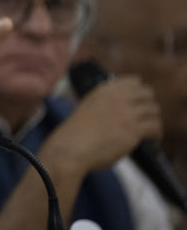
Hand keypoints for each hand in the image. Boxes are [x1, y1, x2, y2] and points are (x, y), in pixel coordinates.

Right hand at [48, 76, 162, 173]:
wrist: (72, 147)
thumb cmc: (75, 132)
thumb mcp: (88, 107)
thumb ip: (105, 102)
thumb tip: (121, 108)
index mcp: (105, 90)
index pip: (133, 81)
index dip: (139, 91)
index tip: (140, 101)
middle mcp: (118, 98)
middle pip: (147, 94)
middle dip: (149, 105)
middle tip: (147, 117)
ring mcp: (127, 114)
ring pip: (154, 110)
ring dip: (154, 120)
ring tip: (151, 130)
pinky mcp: (133, 130)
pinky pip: (155, 127)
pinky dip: (156, 134)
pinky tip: (152, 140)